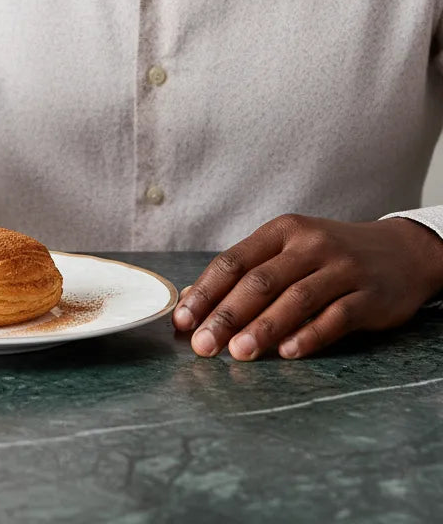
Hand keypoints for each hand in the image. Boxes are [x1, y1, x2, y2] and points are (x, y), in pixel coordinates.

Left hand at [172, 214, 442, 359]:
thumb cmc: (329, 255)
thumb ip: (249, 273)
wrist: (401, 251)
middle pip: (259, 282)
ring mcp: (341, 269)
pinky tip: (288, 353)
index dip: (205, 292)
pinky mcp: (369, 296)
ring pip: (295, 299)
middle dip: (226, 316)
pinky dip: (310, 336)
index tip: (183, 321)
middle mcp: (309, 245)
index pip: (233, 261)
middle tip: (203, 346)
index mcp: (281, 231)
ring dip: (263, 329)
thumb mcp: (289, 249)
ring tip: (238, 353)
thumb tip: (195, 304)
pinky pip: (335, 318)